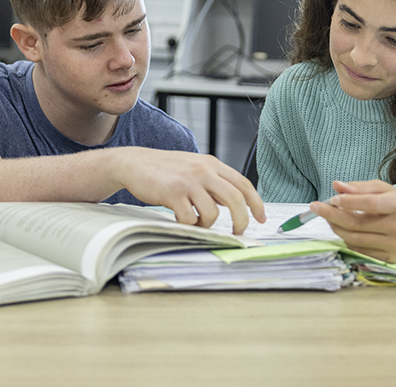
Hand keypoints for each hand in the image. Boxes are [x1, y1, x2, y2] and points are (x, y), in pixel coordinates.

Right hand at [115, 148, 266, 234]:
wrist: (135, 163)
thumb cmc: (165, 169)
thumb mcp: (194, 167)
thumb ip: (214, 181)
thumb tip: (235, 203)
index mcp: (212, 164)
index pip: (243, 183)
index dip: (256, 203)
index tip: (260, 217)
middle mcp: (203, 170)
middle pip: (235, 199)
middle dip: (241, 220)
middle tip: (237, 231)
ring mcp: (188, 181)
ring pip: (212, 213)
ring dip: (207, 225)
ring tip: (196, 222)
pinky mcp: (173, 193)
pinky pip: (190, 218)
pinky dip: (188, 224)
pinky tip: (181, 219)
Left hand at [312, 180, 395, 262]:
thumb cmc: (395, 203)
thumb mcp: (381, 189)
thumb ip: (358, 187)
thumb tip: (336, 186)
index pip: (370, 204)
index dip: (349, 201)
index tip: (331, 198)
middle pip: (357, 224)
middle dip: (332, 215)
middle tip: (315, 207)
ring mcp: (395, 245)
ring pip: (355, 239)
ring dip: (336, 227)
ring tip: (328, 217)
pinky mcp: (390, 258)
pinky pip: (359, 249)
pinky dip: (346, 239)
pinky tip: (342, 228)